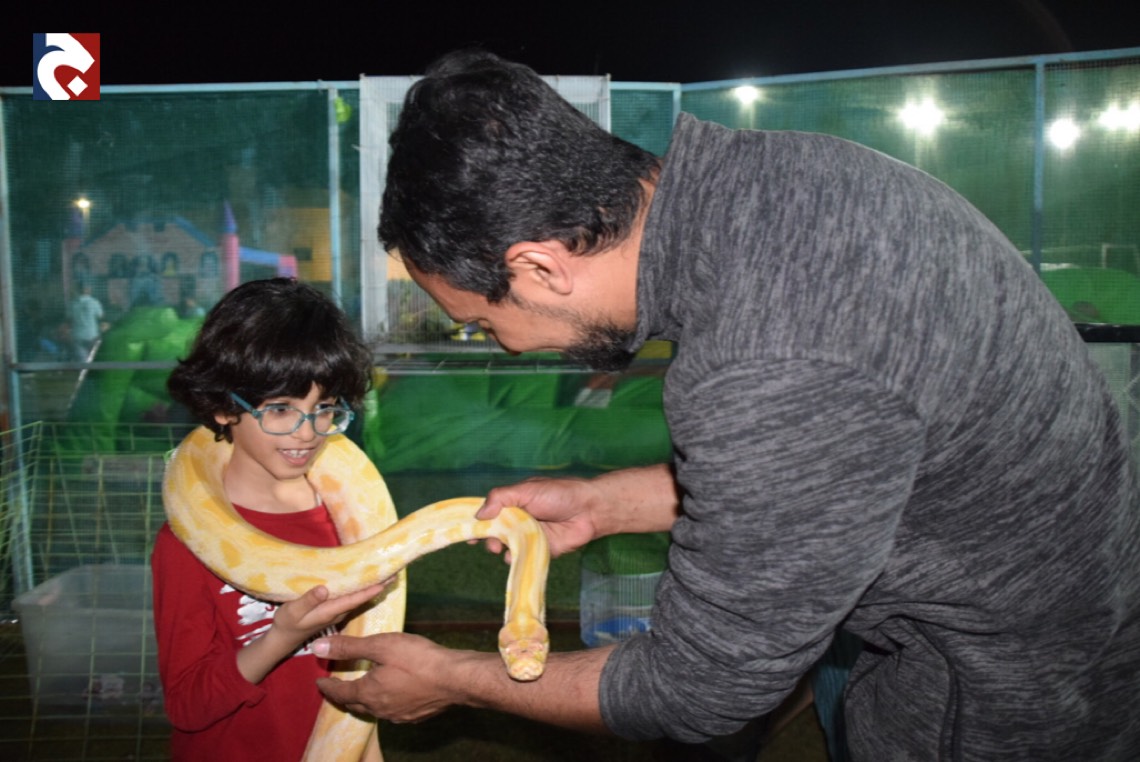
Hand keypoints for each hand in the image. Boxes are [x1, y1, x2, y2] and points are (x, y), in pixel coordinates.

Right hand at [272, 582, 389, 646]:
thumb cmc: (287, 622)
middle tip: (395, 572)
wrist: (285, 638)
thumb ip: (308, 601)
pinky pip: (353, 598)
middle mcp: (338, 612)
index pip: (355, 599)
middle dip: (378, 585)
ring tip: (387, 574)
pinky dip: (362, 589)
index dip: (370, 590)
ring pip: (359, 597)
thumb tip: (324, 588)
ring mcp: (338, 612)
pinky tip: (368, 581)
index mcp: (331, 611)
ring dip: (372, 586)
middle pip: (362, 597)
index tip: (385, 581)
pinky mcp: (334, 610)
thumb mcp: (292, 611)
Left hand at [313, 632, 478, 722]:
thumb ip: (349, 647)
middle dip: (343, 695)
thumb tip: (318, 648)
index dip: (328, 686)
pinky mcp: (416, 716)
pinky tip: (392, 694)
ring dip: (364, 700)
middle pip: (355, 705)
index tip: (320, 681)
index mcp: (369, 693)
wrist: (456, 679)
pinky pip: (392, 711)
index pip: (340, 693)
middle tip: (337, 686)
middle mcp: (380, 709)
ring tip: (363, 688)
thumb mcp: (381, 645)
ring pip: (374, 709)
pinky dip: (384, 702)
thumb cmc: (418, 659)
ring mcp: (399, 715)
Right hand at [478, 476, 601, 557]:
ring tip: (499, 547)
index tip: (467, 530)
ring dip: (499, 548)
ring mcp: (527, 537)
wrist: (589, 510)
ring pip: (505, 547)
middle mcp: (518, 520)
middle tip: (488, 540)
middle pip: (494, 532)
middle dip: (486, 537)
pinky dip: (514, 559)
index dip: (477, 521)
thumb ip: (501, 498)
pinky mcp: (538, 551)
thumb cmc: (558, 494)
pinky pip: (521, 558)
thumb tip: (478, 514)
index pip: (489, 513)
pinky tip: (514, 556)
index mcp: (513, 503)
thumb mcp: (526, 490)